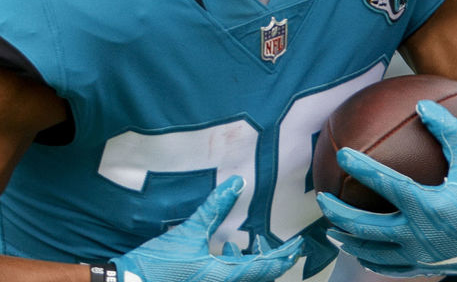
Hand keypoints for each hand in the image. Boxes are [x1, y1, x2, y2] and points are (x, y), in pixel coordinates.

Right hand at [111, 176, 302, 281]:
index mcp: (224, 276)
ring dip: (255, 263)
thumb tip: (236, 183)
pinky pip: (231, 278)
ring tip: (254, 243)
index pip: (266, 267)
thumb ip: (214, 207)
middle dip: (274, 261)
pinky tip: (226, 249)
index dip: (285, 255)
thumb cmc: (158, 263)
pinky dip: (237, 265)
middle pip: (261, 278)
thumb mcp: (188, 232)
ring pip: (246, 279)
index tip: (297, 244)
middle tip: (285, 245)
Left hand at [316, 100, 456, 276]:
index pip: (384, 184)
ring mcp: (421, 256)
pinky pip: (391, 269)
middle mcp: (419, 235)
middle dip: (339, 214)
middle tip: (322, 199)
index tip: (342, 154)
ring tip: (332, 231)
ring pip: (373, 253)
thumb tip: (423, 104)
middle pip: (366, 227)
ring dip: (349, 241)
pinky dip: (372, 260)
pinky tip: (363, 253)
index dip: (360, 167)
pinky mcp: (427, 268)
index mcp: (428, 206)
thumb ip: (448, 130)